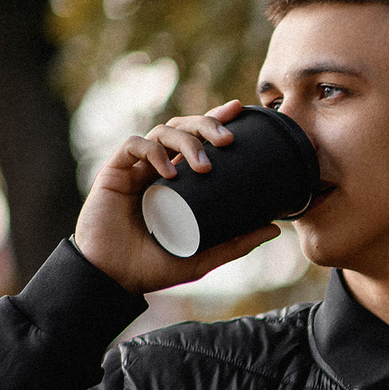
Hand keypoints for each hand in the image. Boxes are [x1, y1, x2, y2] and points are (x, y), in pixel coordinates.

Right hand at [73, 99, 280, 293]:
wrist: (113, 279)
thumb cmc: (153, 266)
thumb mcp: (202, 256)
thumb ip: (236, 243)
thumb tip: (275, 229)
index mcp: (179, 180)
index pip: (198, 140)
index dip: (216, 120)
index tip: (239, 110)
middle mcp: (158, 168)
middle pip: (183, 127)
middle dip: (206, 124)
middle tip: (227, 141)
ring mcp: (136, 169)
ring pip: (162, 131)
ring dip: (186, 141)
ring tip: (204, 167)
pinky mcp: (114, 173)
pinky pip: (134, 146)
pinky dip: (154, 152)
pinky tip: (170, 171)